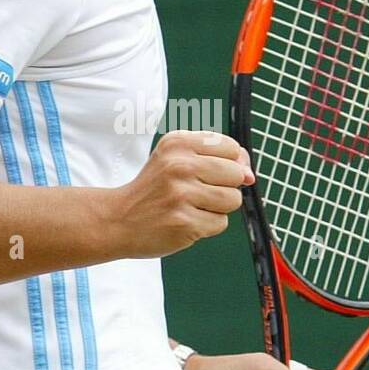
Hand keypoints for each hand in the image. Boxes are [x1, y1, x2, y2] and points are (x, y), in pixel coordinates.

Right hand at [110, 131, 254, 258]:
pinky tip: (186, 221)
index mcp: (178, 143)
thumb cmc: (153, 189)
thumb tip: (250, 175)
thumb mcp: (174, 159)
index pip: (231, 147)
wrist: (118, 219)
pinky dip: (207, 225)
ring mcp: (181, 195)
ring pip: (232, 200)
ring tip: (192, 207)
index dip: (232, 162)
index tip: (214, 173)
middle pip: (236, 173)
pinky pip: (220, 223)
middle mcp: (179, 165)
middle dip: (225, 186)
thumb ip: (215, 157)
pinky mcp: (184, 222)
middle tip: (198, 192)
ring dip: (218, 207)